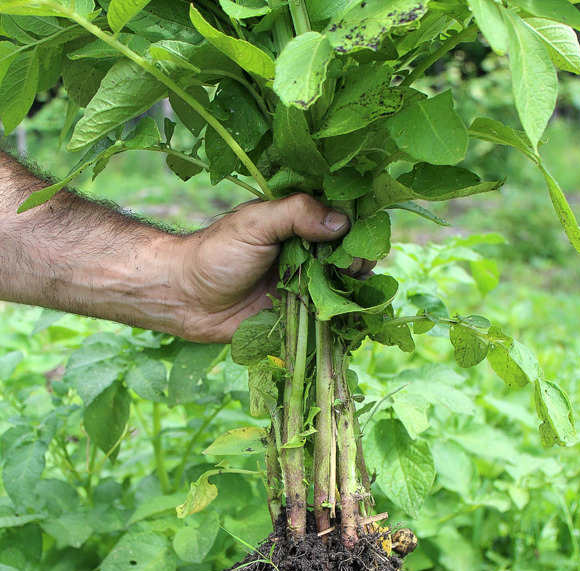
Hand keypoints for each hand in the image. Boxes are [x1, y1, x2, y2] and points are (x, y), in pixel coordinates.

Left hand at [171, 193, 374, 342]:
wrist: (188, 299)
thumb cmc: (216, 254)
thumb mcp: (256, 223)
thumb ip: (296, 214)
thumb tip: (342, 222)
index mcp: (297, 222)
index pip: (340, 218)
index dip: (356, 227)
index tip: (359, 238)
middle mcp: (306, 252)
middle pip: (349, 253)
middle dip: (359, 259)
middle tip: (352, 267)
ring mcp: (305, 283)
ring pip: (345, 284)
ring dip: (355, 287)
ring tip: (350, 287)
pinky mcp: (300, 314)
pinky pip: (330, 314)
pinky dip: (345, 315)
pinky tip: (354, 314)